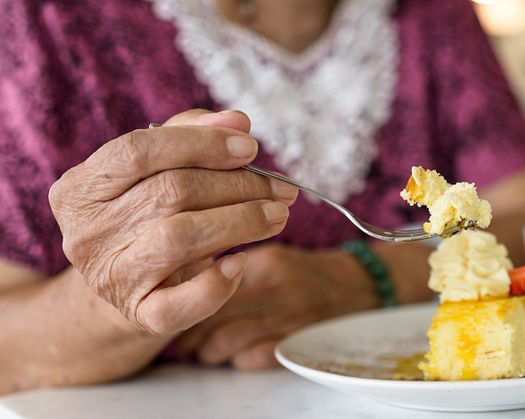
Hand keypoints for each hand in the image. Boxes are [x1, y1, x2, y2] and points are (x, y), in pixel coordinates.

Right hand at [49, 109, 298, 334]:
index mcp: (81, 187)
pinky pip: (180, 304)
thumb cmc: (149, 215)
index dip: (200, 143)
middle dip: (238, 185)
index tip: (250, 147)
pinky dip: (217, 284)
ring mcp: (109, 276)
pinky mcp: (138, 314)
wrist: (128, 285)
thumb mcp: (158, 170)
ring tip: (278, 215)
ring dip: (241, 222)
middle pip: (171, 192)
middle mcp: (86, 232)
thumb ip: (192, 136)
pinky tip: (241, 263)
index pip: (139, 151)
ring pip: (180, 238)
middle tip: (280, 188)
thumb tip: (238, 122)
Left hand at [177, 244, 378, 368]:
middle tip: (180, 334)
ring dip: (206, 349)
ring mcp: (286, 320)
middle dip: (189, 328)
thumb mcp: (272, 257)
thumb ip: (232, 266)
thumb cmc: (306, 275)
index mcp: (266, 264)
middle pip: (212, 313)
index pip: (209, 280)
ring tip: (201, 348)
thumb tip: (187, 282)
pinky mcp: (296, 346)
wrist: (359, 289)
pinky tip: (231, 356)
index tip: (175, 304)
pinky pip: (250, 359)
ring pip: (224, 341)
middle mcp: (275, 290)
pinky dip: (234, 360)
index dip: (186, 296)